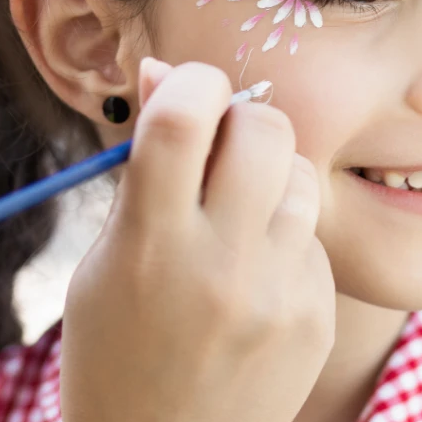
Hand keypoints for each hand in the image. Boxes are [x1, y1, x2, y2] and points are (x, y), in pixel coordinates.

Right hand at [60, 60, 334, 421]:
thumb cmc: (120, 350)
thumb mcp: (105, 264)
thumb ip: (143, 170)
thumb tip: (165, 71)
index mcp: (150, 247)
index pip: (182, 118)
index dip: (191, 82)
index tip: (191, 91)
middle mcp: (220, 266)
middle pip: (266, 130)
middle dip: (246, 121)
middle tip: (225, 147)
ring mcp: (277, 293)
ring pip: (304, 176)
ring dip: (274, 178)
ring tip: (242, 220)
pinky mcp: (316, 314)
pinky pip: (314, 237)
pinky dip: (288, 239)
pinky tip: (258, 281)